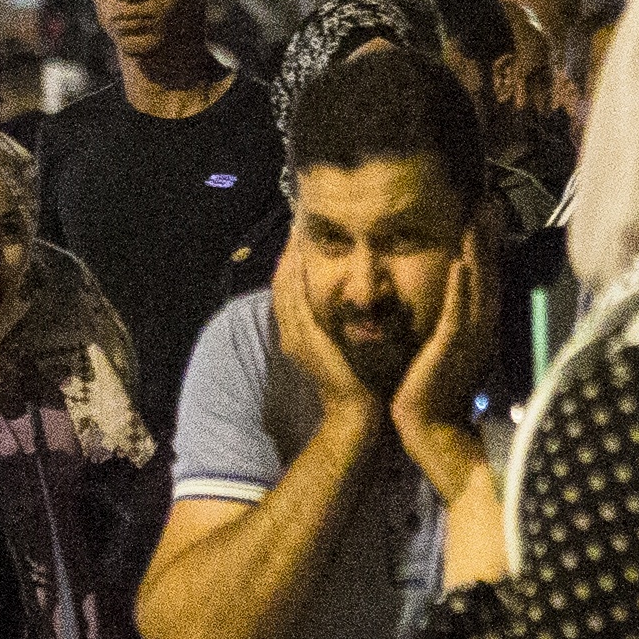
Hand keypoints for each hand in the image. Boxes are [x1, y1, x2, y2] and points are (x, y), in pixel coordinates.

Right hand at [273, 229, 374, 420]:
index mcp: (297, 338)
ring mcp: (295, 336)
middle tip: (292, 229)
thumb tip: (350, 311)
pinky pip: (295, 300)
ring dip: (287, 260)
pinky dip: (293, 277)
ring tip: (292, 234)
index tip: (297, 244)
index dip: (290, 268)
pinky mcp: (306, 337)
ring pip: (284, 289)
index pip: (288, 295)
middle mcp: (290, 335)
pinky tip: (296, 257)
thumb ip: (339, 331)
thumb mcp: (342, 350)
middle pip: (281, 287)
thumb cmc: (357, 383)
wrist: (353, 409)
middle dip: (286, 257)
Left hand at [392, 226, 493, 491]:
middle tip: (489, 200)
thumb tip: (455, 293)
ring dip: (479, 252)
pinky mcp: (451, 350)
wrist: (430, 429)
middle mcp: (480, 328)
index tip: (487, 211)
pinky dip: (460, 288)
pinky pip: (457, 314)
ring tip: (479, 218)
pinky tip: (459, 263)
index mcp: (479, 327)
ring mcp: (469, 339)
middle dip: (489, 237)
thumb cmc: (434, 392)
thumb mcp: (448, 349)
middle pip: (489, 274)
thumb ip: (454, 322)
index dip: (488, 244)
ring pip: (477, 288)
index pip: (487, 277)